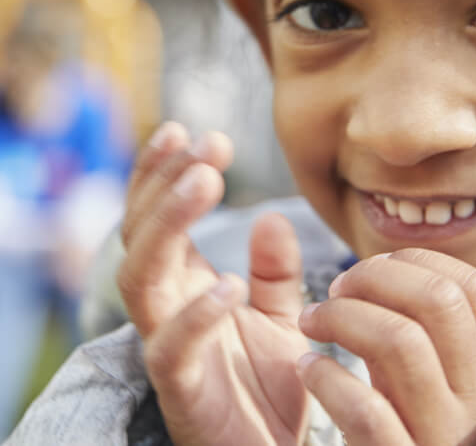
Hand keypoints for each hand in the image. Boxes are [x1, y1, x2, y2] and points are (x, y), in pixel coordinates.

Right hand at [117, 122, 310, 445]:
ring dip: (169, 223)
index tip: (191, 131)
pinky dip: (196, 313)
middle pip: (141, 236)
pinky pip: (171, 348)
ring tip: (206, 179)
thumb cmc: (274, 385)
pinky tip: (228, 283)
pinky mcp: (183, 393)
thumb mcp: (284, 316)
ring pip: (141, 278)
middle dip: (165, 183)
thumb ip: (276, 271)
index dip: (163, 174)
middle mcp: (169, 309)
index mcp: (188, 286)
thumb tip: (271, 217)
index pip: (158, 220)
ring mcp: (169, 349)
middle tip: (204, 142)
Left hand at [297, 249, 475, 445]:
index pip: (472, 287)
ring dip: (344, 316)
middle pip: (438, 300)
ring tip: (311, 320)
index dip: (419, 261)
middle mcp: (473, 398)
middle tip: (337, 287)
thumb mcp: (435, 380)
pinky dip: (329, 377)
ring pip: (402, 342)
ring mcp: (439, 434)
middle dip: (376, 276)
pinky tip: (307, 368)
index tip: (376, 266)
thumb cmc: (417, 430)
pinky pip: (367, 411)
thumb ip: (420, 328)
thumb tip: (385, 263)